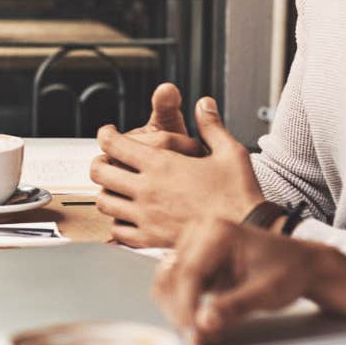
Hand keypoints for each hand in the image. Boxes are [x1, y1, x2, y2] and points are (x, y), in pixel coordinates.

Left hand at [88, 96, 264, 248]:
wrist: (247, 233)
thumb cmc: (240, 194)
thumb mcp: (229, 152)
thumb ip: (211, 126)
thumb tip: (203, 104)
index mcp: (161, 165)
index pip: (114, 144)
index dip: (105, 134)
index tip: (108, 133)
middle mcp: (147, 190)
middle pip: (99, 172)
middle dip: (98, 162)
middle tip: (105, 159)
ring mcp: (145, 216)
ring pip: (104, 202)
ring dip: (106, 191)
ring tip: (115, 187)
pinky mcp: (150, 239)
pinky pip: (117, 230)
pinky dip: (117, 221)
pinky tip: (127, 216)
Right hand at [153, 218, 345, 344]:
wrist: (302, 265)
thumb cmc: (289, 271)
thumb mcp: (266, 292)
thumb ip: (234, 307)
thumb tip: (204, 323)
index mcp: (217, 231)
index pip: (188, 272)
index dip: (186, 307)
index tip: (193, 335)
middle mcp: (200, 232)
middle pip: (172, 277)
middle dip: (180, 312)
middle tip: (197, 341)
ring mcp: (194, 245)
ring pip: (167, 282)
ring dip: (178, 311)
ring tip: (201, 333)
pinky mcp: (193, 260)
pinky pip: (175, 286)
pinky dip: (183, 307)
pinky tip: (201, 322)